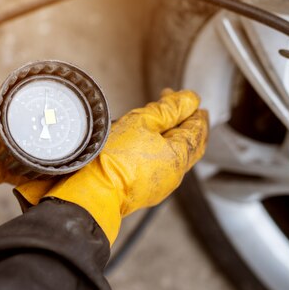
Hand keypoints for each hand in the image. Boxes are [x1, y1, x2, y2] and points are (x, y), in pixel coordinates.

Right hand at [16, 89, 208, 244]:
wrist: (92, 191)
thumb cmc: (114, 159)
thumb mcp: (142, 122)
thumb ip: (169, 109)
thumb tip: (190, 99)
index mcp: (179, 156)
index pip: (196, 129)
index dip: (193, 110)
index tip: (187, 98)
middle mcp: (174, 174)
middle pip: (189, 145)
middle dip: (186, 124)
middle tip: (179, 107)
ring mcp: (159, 185)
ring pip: (173, 156)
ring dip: (170, 137)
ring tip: (158, 121)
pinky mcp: (144, 191)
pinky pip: (159, 166)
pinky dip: (158, 151)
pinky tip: (145, 142)